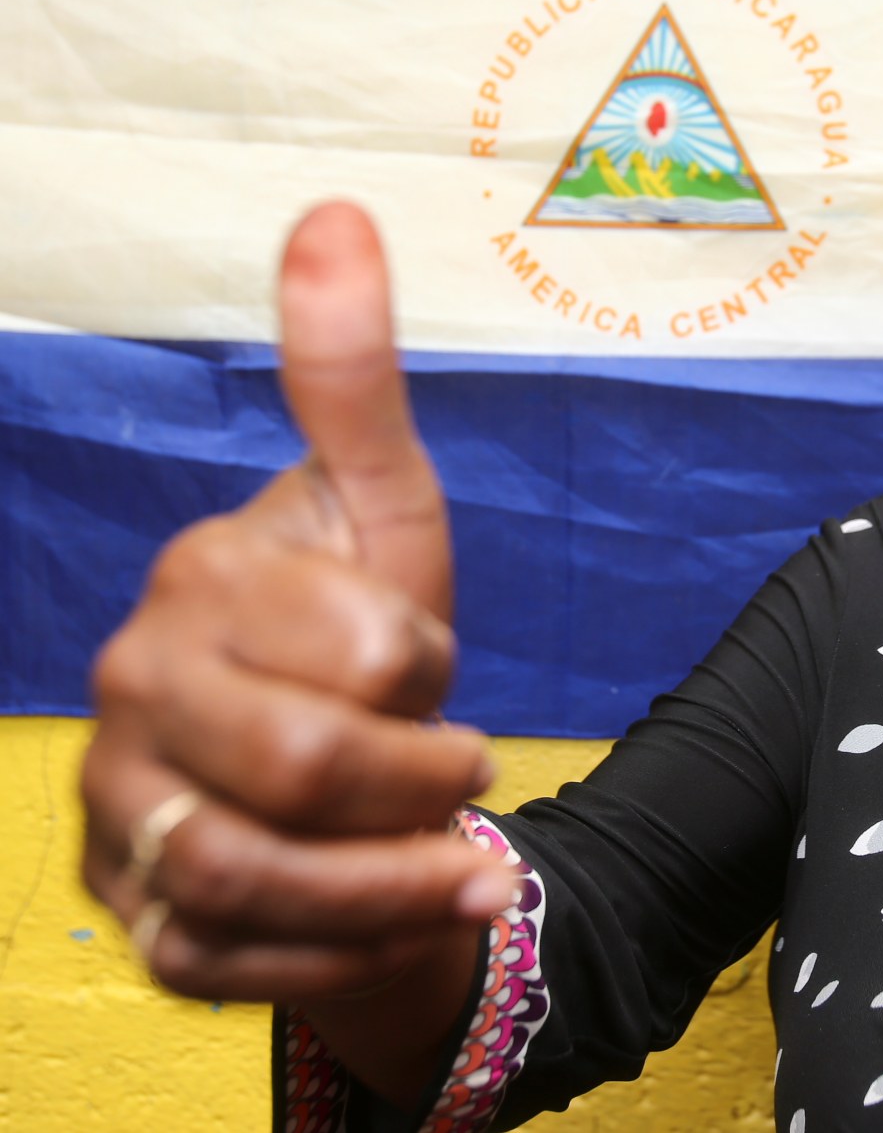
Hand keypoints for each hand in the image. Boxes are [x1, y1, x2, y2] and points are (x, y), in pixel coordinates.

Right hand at [82, 203, 515, 1003]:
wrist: (337, 778)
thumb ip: (350, 382)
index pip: (355, 646)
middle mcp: (131, 696)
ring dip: (397, 881)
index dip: (427, 667)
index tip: (432, 670)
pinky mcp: (144, 922)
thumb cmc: (362, 636)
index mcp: (196, 583)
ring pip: (259, 878)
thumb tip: (337, 210)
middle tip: (463, 769)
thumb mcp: (383, 512)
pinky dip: (354, 952)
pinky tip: (409, 919)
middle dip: (419, 777)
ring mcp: (123, 816)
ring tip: (465, 865)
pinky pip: (244, 966)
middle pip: (299, 765)